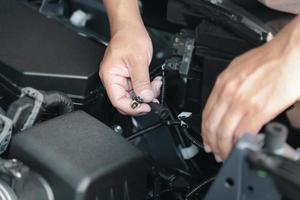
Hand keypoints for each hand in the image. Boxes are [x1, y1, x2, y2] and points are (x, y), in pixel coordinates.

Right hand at [99, 24, 161, 114]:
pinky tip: (153, 82)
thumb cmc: (129, 38)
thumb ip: (142, 82)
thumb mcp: (138, 61)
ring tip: (155, 85)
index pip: (118, 101)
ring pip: (133, 96)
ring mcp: (121, 78)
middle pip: (126, 101)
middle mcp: (113, 79)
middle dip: (141, 101)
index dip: (133, 107)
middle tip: (153, 98)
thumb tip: (145, 98)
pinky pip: (136, 88)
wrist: (130, 27)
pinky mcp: (128, 76)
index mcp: (110, 76)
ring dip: (146, 94)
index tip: (146, 107)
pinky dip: (146, 88)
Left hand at [201, 16, 299, 160]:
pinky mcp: (258, 110)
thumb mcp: (240, 69)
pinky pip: (242, 133)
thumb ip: (231, 87)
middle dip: (211, 143)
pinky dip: (239, 145)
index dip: (205, 131)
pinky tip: (240, 149)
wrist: (291, 51)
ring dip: (223, 147)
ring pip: (223, 133)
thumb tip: (231, 104)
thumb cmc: (270, 58)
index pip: (206, 113)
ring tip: (225, 154)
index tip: (207, 139)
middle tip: (214, 151)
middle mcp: (228, 93)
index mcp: (223, 83)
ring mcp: (241, 102)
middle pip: (212, 126)